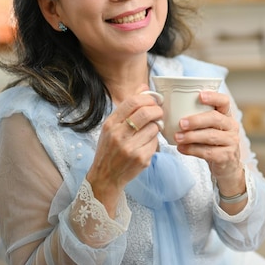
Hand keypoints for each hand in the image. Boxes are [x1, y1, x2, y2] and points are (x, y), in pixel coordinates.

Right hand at [86, 85, 162, 214]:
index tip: (153, 100)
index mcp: (110, 124)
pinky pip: (155, 142)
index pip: (132, 102)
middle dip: (157, 109)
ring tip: (152, 128)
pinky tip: (147, 143)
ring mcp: (130, 148)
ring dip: (157, 125)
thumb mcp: (111, 127)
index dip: (147, 98)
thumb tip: (144, 87)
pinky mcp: (141, 159)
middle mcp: (119, 135)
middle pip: (146, 112)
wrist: (105, 177)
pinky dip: (154, 140)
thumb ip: (127, 107)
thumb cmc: (109, 149)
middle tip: (159, 112)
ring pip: (154, 127)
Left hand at [174, 91, 243, 187]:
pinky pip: (208, 152)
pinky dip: (192, 150)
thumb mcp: (210, 127)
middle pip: (215, 118)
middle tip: (181, 123)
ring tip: (177, 137)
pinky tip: (181, 148)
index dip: (213, 97)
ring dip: (191, 136)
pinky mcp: (226, 156)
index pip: (224, 101)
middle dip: (196, 120)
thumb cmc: (213, 142)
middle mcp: (231, 126)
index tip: (199, 95)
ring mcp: (231, 142)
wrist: (226, 166)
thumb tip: (172, 111)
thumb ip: (198, 118)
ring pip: (211, 136)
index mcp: (226, 115)